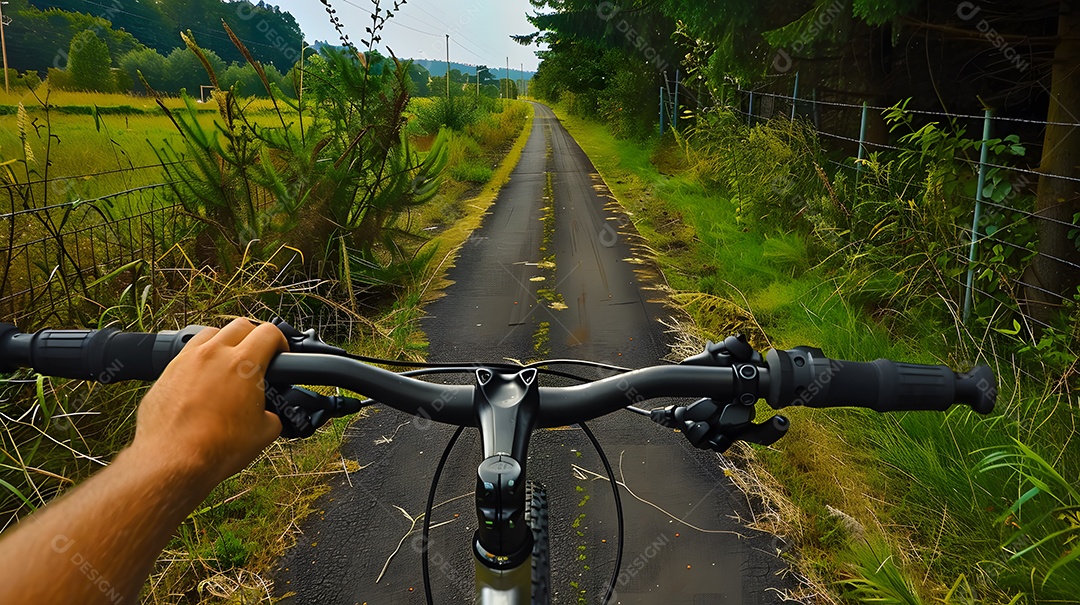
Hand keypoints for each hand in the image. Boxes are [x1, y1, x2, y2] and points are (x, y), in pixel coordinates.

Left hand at [129, 318, 286, 486]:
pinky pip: (188, 353)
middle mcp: (213, 354)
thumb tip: (271, 413)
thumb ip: (273, 413)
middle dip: (255, 337)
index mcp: (243, 364)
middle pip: (240, 326)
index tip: (281, 354)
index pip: (269, 333)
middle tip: (258, 356)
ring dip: (225, 342)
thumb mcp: (265, 432)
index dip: (282, 342)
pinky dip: (201, 359)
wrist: (172, 461)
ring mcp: (186, 360)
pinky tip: (204, 380)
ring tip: (229, 364)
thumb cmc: (217, 448)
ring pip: (211, 334)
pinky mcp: (167, 372)